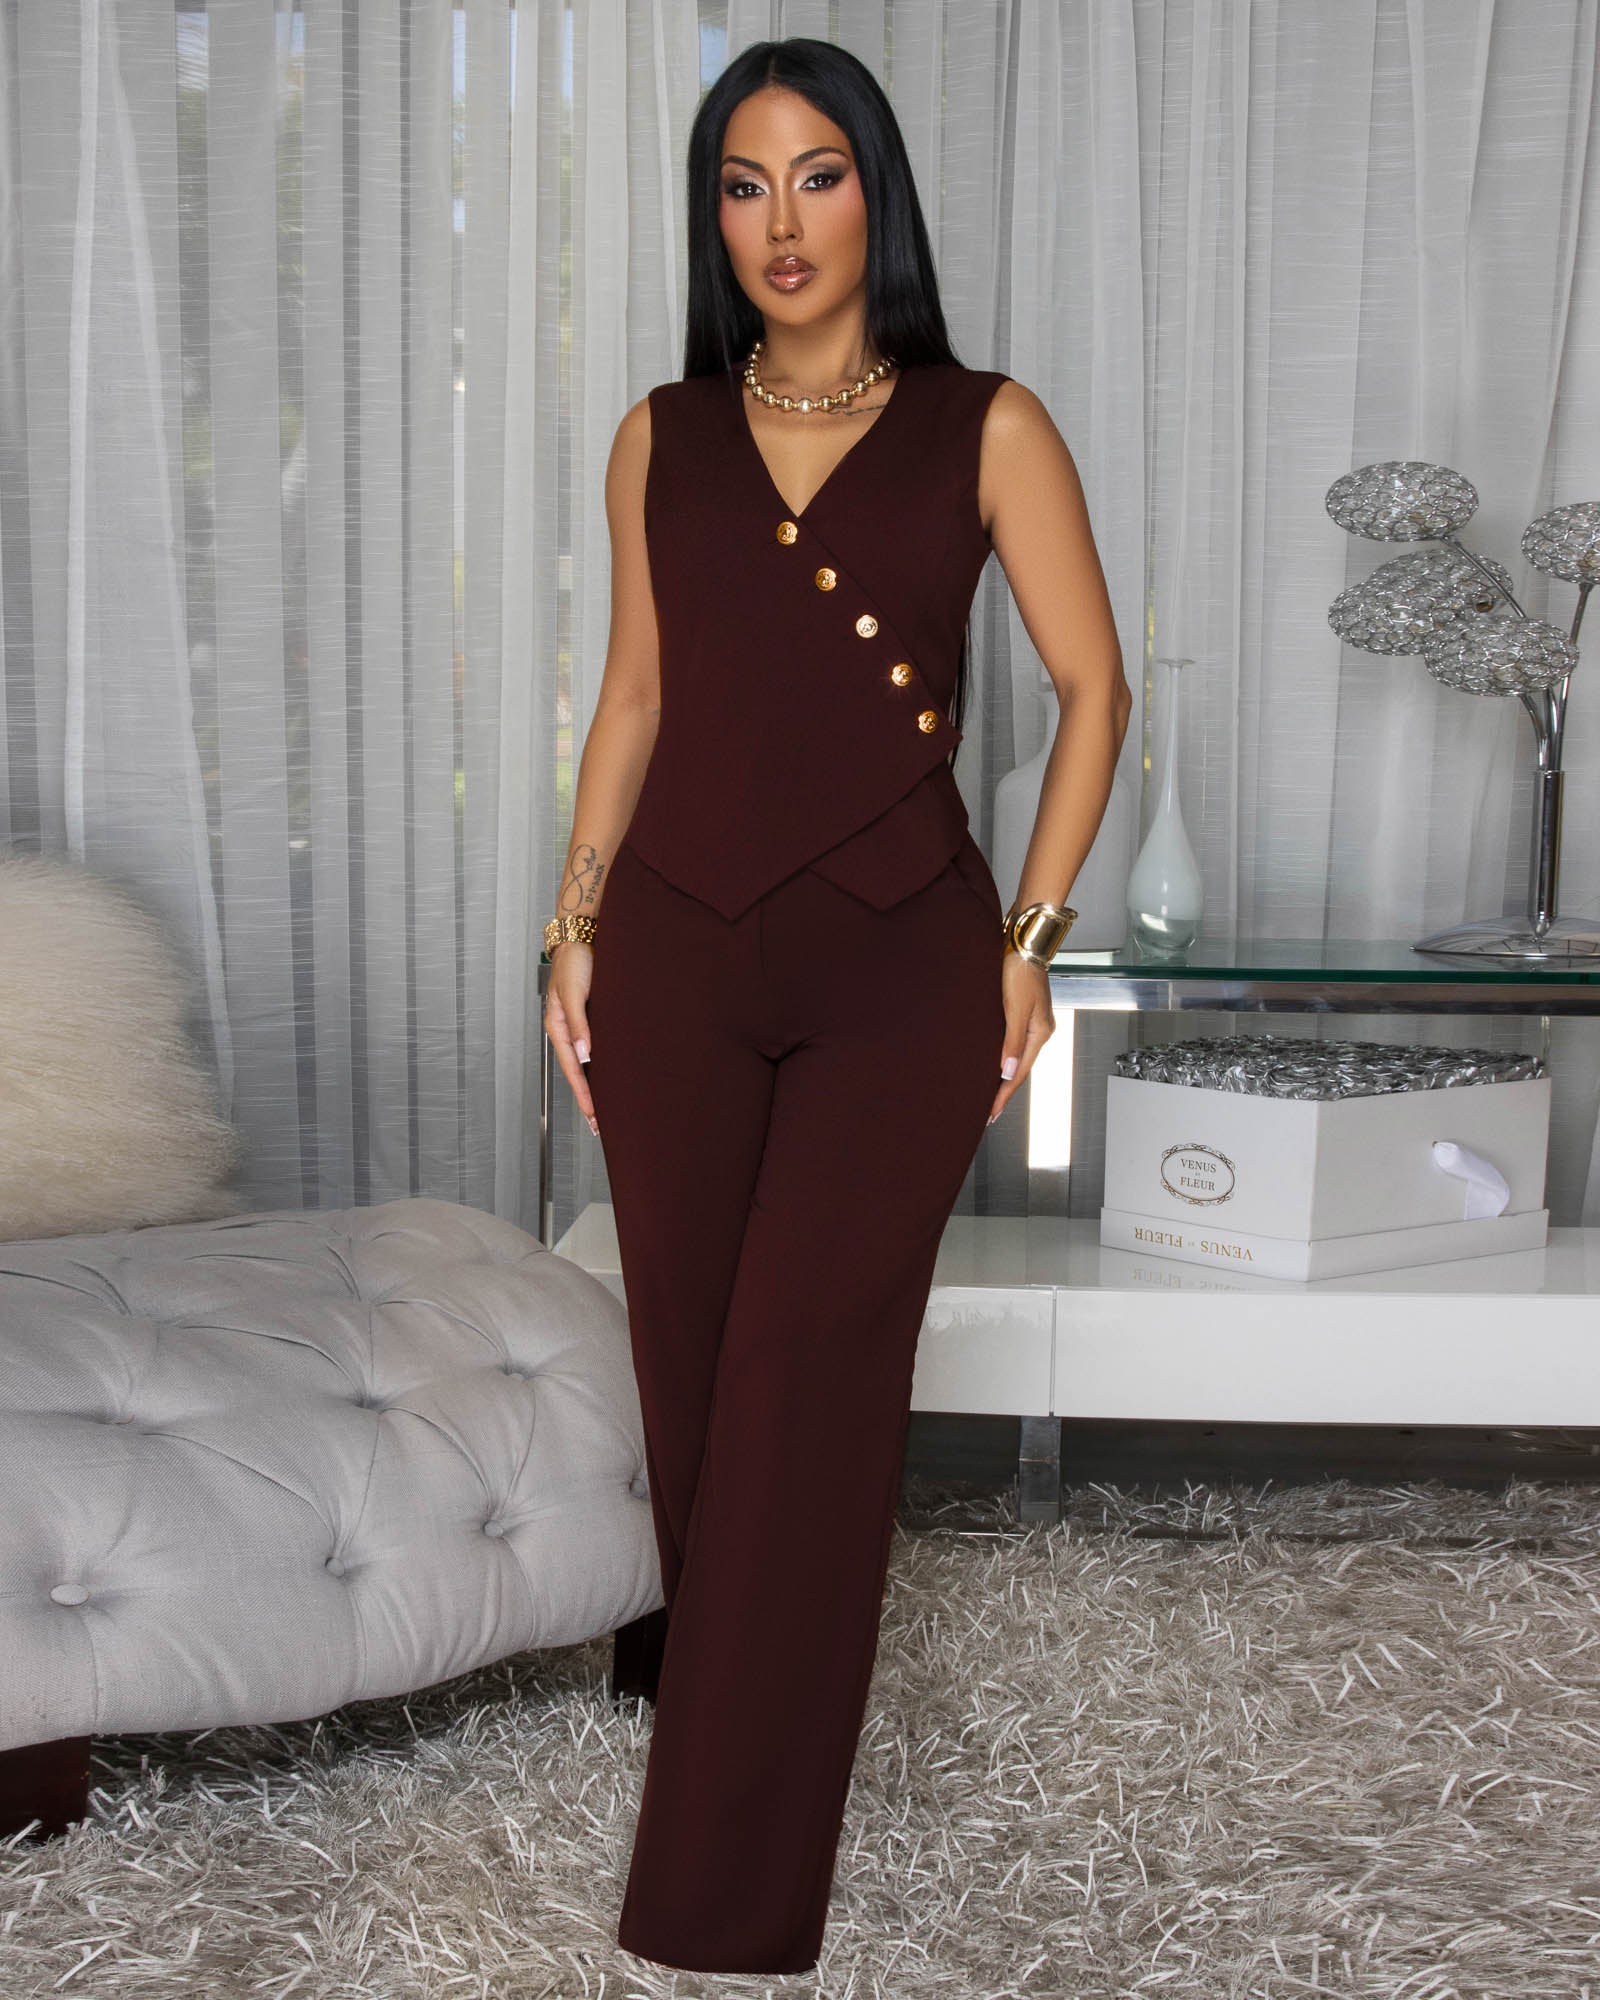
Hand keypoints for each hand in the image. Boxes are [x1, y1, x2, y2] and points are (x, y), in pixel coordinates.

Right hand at [544, 943, 599, 1135]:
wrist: (583, 937)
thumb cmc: (575, 961)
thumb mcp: (575, 992)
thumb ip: (579, 1023)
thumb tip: (584, 1053)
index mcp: (558, 1027)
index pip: (573, 1069)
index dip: (584, 1094)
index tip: (594, 1116)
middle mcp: (568, 1030)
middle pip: (579, 1072)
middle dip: (588, 1098)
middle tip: (599, 1124)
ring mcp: (580, 1026)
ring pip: (588, 1063)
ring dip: (596, 1085)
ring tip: (605, 1109)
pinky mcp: (593, 1018)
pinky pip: (598, 1049)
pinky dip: (603, 1066)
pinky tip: (612, 1076)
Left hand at [988, 951, 1053, 1125]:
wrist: (1023, 943)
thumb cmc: (1020, 971)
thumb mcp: (1015, 1009)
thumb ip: (1011, 1042)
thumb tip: (1007, 1072)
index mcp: (1041, 1032)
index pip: (1019, 1073)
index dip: (1004, 1094)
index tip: (991, 1113)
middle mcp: (1039, 1030)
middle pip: (1020, 1068)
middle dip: (1004, 1090)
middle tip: (989, 1111)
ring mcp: (1031, 1021)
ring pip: (1016, 1057)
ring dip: (1003, 1076)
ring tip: (990, 1094)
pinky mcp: (1021, 1011)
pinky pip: (1012, 1043)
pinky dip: (1002, 1057)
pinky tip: (994, 1062)